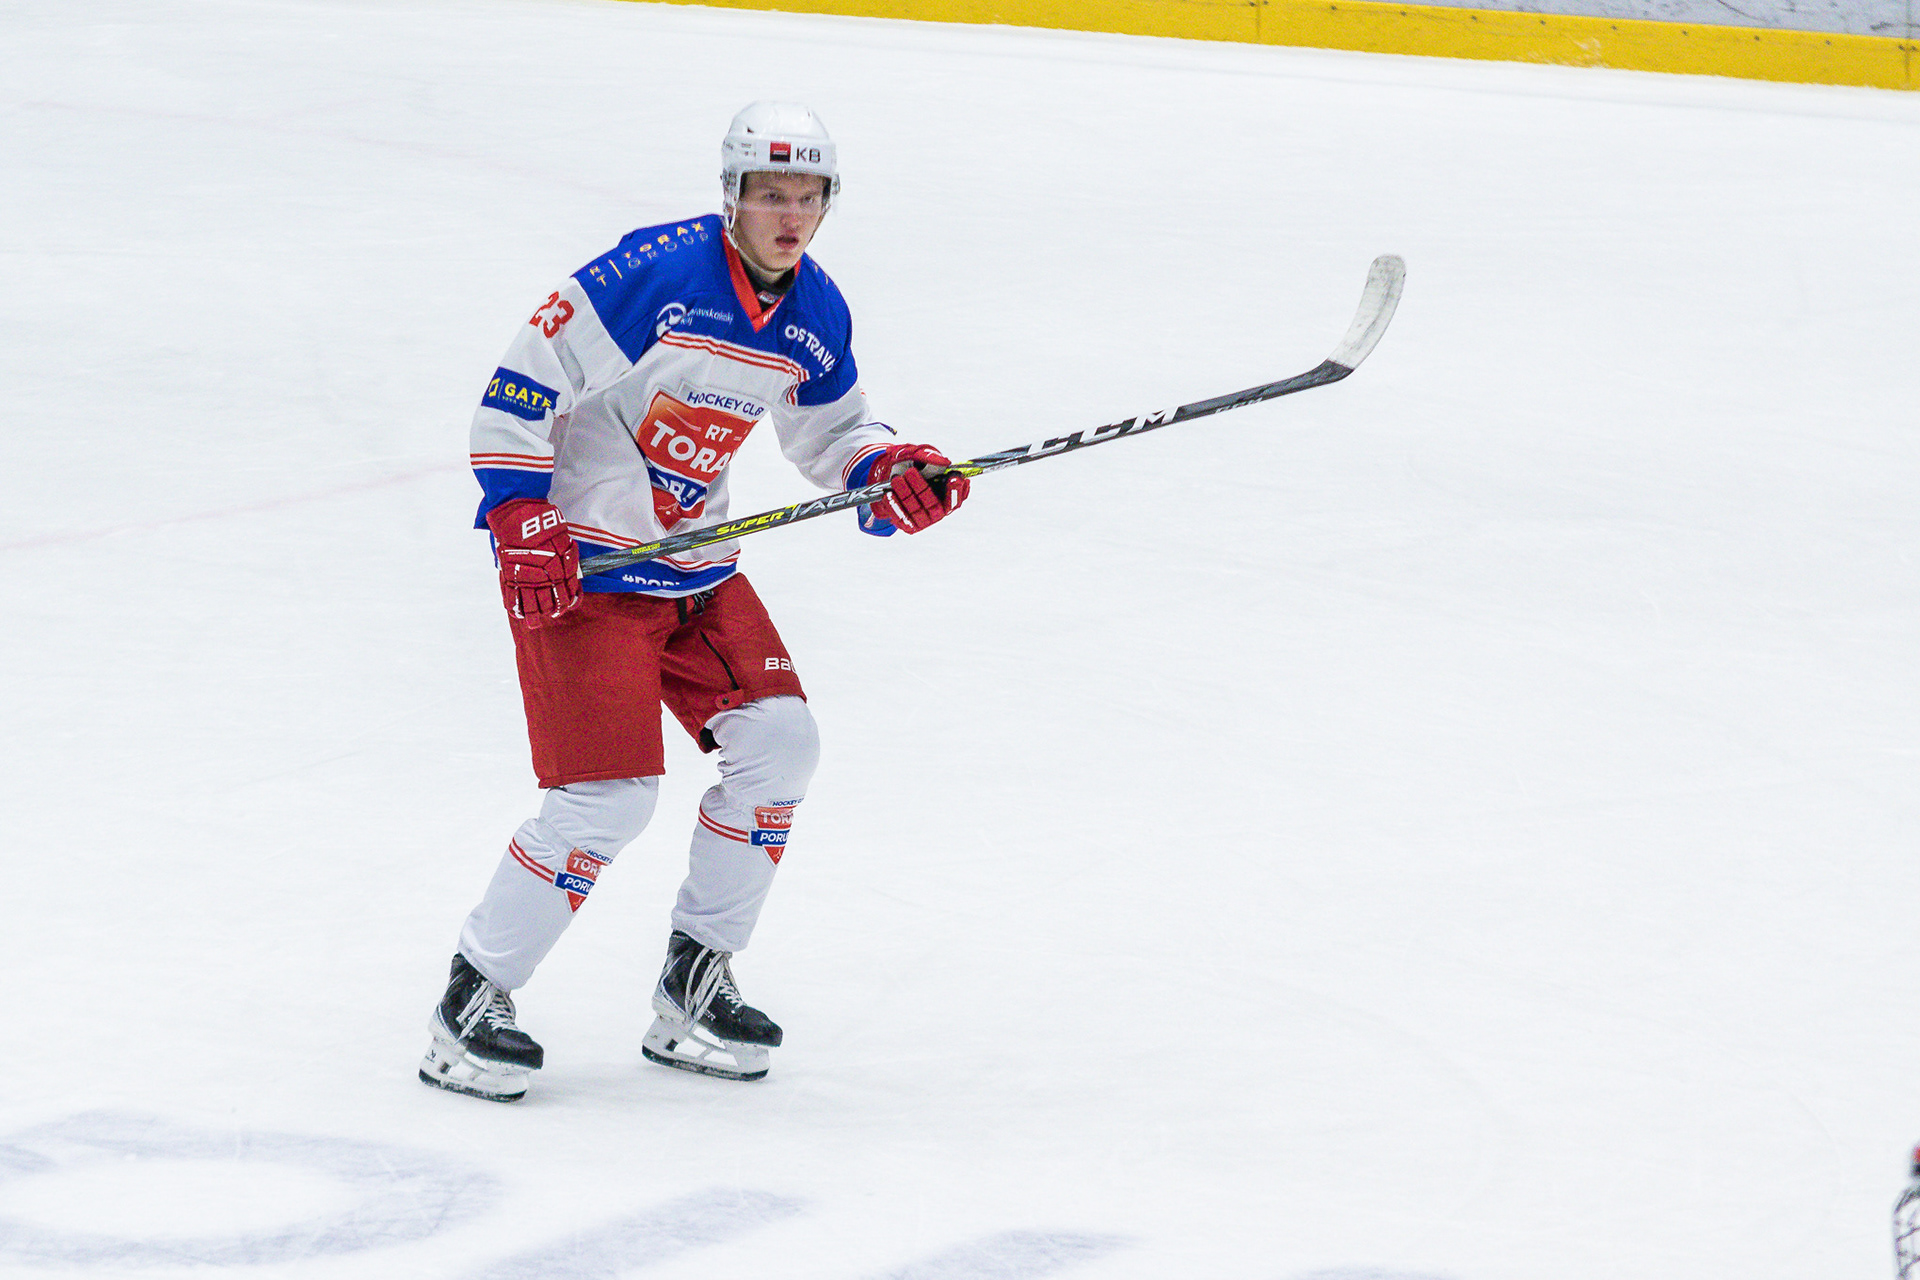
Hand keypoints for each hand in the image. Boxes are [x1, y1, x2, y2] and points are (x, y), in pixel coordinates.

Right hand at [485, 499, 581, 625]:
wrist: (524, 518)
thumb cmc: (547, 528)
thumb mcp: (566, 544)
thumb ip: (569, 564)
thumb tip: (573, 582)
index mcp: (561, 573)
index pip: (566, 598)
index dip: (565, 605)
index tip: (562, 607)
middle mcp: (544, 579)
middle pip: (548, 605)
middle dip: (549, 611)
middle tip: (548, 613)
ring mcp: (526, 579)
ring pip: (531, 606)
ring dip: (533, 616)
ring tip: (533, 621)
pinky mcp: (510, 575)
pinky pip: (511, 597)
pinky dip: (515, 608)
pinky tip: (517, 613)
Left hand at [865, 443, 969, 533]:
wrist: (895, 476)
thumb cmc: (914, 465)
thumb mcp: (920, 456)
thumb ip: (931, 457)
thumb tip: (943, 462)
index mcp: (948, 498)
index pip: (956, 500)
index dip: (956, 490)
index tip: (954, 478)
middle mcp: (938, 512)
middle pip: (933, 504)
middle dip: (921, 487)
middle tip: (910, 472)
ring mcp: (924, 521)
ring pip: (916, 510)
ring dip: (906, 494)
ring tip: (897, 480)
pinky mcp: (909, 526)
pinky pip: (902, 517)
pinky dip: (895, 506)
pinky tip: (889, 494)